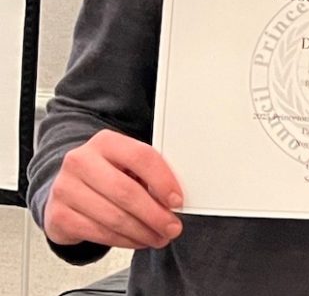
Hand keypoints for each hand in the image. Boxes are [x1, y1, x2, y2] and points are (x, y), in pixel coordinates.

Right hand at [43, 129, 183, 249]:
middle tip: (172, 227)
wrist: (66, 188)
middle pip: (127, 191)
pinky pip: (98, 233)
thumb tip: (173, 200)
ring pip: (113, 217)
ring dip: (142, 232)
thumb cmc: (105, 175)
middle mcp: (81, 161)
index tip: (177, 200)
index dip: (163, 180)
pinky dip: (124, 241)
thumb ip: (148, 174)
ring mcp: (65, 188)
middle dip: (154, 214)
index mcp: (105, 141)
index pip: (141, 157)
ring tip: (158, 237)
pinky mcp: (58, 215)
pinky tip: (137, 240)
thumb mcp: (126, 164)